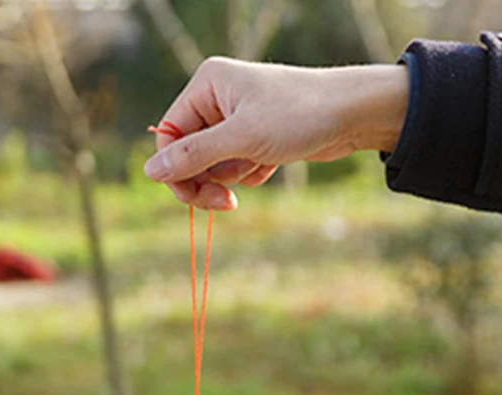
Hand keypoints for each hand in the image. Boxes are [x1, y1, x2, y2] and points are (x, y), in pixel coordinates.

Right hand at [144, 57, 408, 209]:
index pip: (169, 136)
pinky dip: (250, 174)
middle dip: (207, 180)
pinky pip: (235, 169)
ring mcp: (235, 119)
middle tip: (225, 202)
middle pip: (188, 155)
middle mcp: (216, 99)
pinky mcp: (253, 137)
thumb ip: (193, 156)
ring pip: (212, 167)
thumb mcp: (241, 138)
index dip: (177, 171)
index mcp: (206, 85)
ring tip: (261, 164)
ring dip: (234, 177)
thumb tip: (150, 172)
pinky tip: (272, 164)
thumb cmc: (298, 115)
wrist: (351, 115)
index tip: (194, 198)